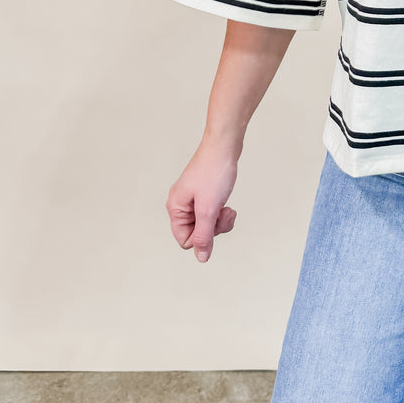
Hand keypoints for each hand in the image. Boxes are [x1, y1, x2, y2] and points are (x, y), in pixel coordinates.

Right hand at [166, 136, 239, 262]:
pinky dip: (221, 211)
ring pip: (206, 224)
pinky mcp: (204, 194)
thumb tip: (201, 257)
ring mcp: (192, 199)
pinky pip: (211, 213)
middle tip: (223, 213)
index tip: (213, 224)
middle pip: (196, 233)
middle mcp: (181, 204)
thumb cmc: (214, 172)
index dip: (202, 238)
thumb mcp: (209, 209)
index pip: (185, 240)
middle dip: (214, 228)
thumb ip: (204, 235)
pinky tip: (227, 203)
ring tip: (227, 208)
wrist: (224, 145)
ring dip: (220, 220)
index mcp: (175, 208)